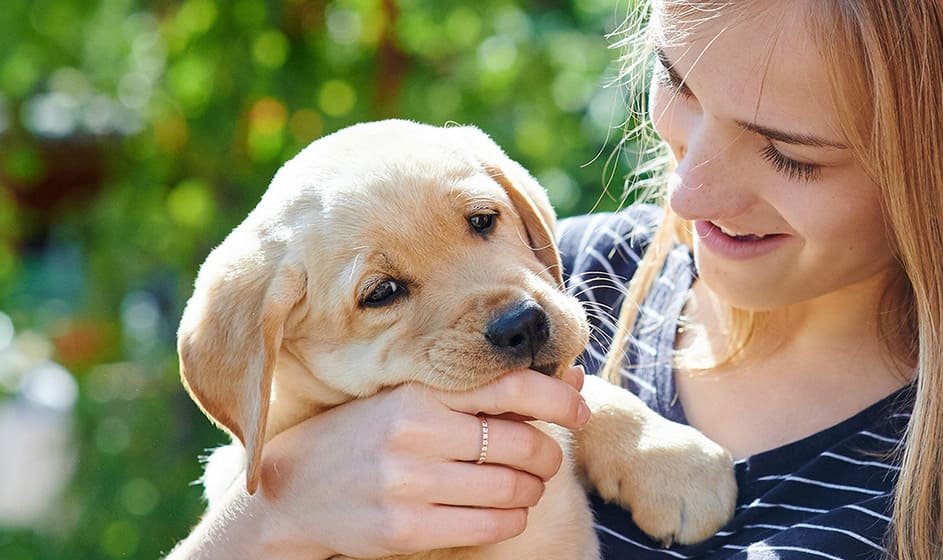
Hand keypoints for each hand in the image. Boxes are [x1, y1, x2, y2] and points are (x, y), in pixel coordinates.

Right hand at [168, 366, 588, 558]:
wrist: (293, 489)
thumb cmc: (370, 433)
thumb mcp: (418, 398)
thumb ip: (489, 389)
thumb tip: (573, 378)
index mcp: (419, 391)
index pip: (510, 384)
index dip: (558, 397)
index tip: (578, 409)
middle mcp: (414, 432)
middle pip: (521, 443)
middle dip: (547, 453)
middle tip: (544, 458)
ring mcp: (407, 483)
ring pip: (513, 488)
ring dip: (532, 490)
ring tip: (524, 486)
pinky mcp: (404, 528)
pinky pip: (490, 525)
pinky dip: (511, 519)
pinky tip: (504, 511)